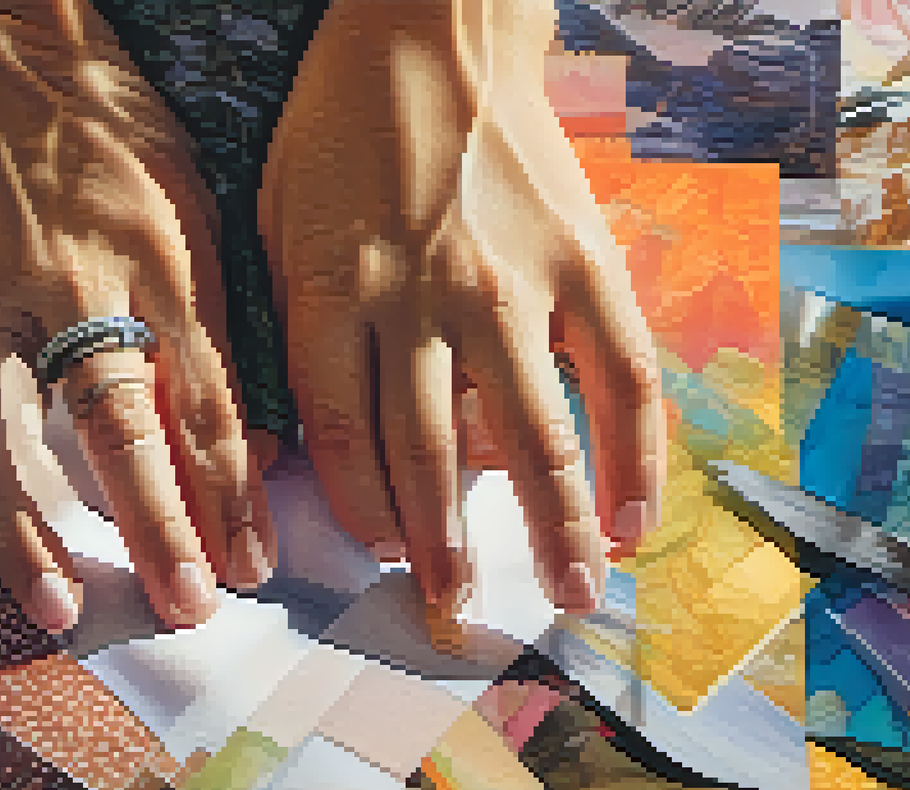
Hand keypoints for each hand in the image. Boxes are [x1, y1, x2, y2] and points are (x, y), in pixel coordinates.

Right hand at [0, 0, 277, 630]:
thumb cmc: (106, 128)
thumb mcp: (190, 201)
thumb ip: (210, 314)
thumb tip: (241, 431)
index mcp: (166, 255)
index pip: (209, 398)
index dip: (234, 490)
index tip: (252, 559)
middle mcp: (90, 284)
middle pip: (132, 425)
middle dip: (164, 524)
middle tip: (192, 602)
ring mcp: (9, 300)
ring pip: (34, 434)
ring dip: (54, 532)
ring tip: (71, 609)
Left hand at [260, 0, 664, 613]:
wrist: (432, 29)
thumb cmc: (338, 127)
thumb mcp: (277, 219)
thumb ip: (299, 327)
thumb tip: (321, 434)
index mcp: (332, 291)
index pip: (343, 437)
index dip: (361, 513)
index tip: (380, 558)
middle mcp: (420, 301)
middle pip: (430, 458)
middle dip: (444, 551)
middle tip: (459, 612)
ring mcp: (510, 284)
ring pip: (532, 436)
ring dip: (549, 531)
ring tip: (567, 595)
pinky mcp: (582, 260)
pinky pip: (619, 375)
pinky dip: (631, 453)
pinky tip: (632, 514)